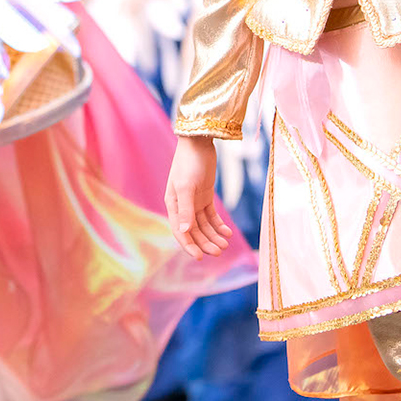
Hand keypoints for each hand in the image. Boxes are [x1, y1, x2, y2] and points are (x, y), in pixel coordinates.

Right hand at [165, 135, 234, 259]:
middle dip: (206, 243)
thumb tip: (184, 230)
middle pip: (194, 231)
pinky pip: (212, 216)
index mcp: (173, 205)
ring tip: (226, 244)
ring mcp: (194, 201)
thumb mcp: (187, 186)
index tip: (201, 258)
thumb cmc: (189, 163)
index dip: (189, 245)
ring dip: (214, 236)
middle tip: (220, 252)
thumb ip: (185, 209)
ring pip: (204, 225)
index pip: (180, 231)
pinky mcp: (205, 196)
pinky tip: (227, 232)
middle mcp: (182, 206)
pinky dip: (219, 225)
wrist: (199, 143)